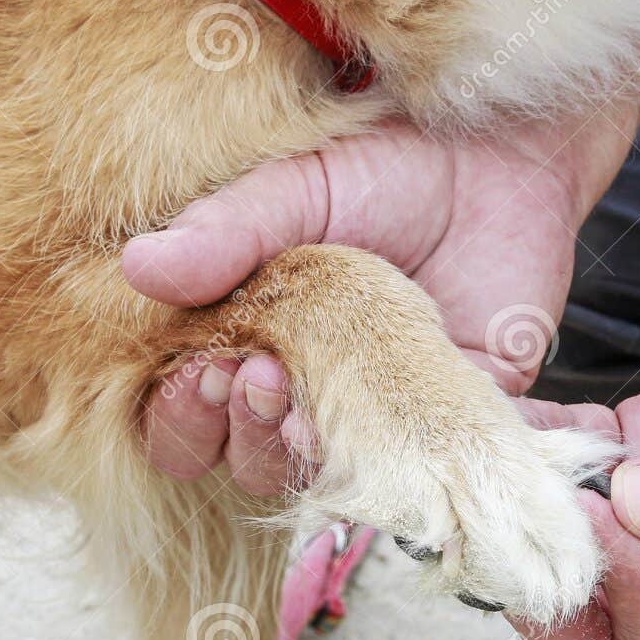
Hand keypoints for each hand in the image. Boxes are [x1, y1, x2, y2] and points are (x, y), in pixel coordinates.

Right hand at [129, 109, 639, 490]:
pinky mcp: (447, 424)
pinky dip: (409, 469)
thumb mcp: (297, 189)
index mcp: (246, 344)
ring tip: (304, 400)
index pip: (186, 414)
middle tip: (256, 378)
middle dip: (237, 433)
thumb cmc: (388, 170)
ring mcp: (373, 418)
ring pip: (316, 480)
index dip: (180, 412)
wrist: (499, 159)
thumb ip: (226, 231)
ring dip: (299, 452)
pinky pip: (425, 475)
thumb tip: (140, 267)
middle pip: (242, 461)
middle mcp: (303, 395)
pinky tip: (393, 432)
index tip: (201, 368)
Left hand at [512, 281, 639, 639]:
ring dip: (531, 504)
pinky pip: (574, 466)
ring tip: (501, 455)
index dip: (626, 587)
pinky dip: (540, 443)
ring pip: (569, 545)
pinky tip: (513, 412)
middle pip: (592, 629)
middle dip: (547, 577)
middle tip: (519, 514)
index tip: (605, 515)